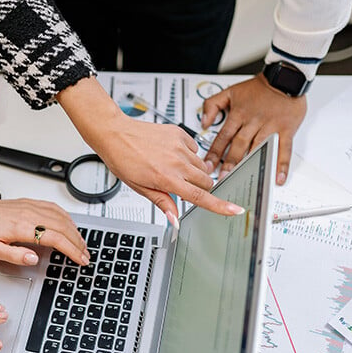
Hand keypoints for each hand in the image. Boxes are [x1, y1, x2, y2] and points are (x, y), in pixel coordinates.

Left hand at [0, 198, 88, 265]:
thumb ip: (14, 255)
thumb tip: (33, 259)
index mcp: (20, 227)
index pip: (55, 238)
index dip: (71, 249)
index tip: (80, 259)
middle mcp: (28, 214)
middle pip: (62, 227)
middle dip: (78, 242)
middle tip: (86, 255)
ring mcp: (30, 206)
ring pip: (60, 216)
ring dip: (74, 230)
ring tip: (81, 244)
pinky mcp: (28, 203)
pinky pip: (53, 207)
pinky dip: (66, 217)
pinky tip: (70, 225)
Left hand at [55, 77, 243, 219]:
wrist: (115, 133)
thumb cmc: (123, 159)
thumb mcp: (140, 187)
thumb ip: (162, 202)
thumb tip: (175, 220)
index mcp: (167, 178)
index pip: (200, 196)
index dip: (220, 205)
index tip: (236, 210)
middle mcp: (177, 162)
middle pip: (207, 181)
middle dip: (201, 188)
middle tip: (183, 186)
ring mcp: (179, 146)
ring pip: (202, 166)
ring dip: (194, 172)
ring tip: (172, 168)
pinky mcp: (179, 133)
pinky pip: (195, 148)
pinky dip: (188, 155)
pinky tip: (171, 154)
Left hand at [201, 74, 306, 184]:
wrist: (284, 77)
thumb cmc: (259, 87)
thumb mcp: (230, 91)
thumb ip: (212, 105)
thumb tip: (203, 122)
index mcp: (238, 114)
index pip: (222, 137)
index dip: (214, 153)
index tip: (207, 166)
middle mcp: (253, 121)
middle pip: (238, 145)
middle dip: (229, 163)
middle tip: (222, 178)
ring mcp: (270, 126)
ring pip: (257, 148)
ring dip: (250, 164)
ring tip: (243, 179)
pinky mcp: (286, 129)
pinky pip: (284, 148)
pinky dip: (281, 164)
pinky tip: (277, 177)